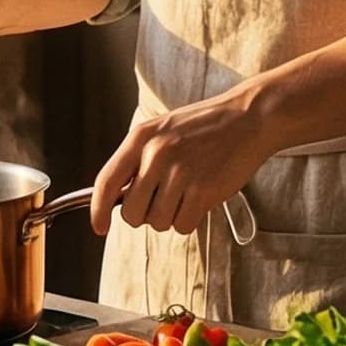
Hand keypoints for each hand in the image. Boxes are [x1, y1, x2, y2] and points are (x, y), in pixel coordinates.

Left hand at [91, 93, 265, 239]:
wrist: (248, 118)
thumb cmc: (204, 127)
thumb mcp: (163, 130)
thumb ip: (139, 159)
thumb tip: (116, 199)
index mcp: (141, 137)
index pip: (106, 182)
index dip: (97, 210)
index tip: (99, 227)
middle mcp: (156, 154)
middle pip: (132, 213)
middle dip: (145, 215)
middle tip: (164, 200)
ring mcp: (180, 173)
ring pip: (157, 222)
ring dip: (171, 216)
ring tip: (187, 192)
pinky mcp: (202, 190)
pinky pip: (182, 226)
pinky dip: (190, 219)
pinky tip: (201, 198)